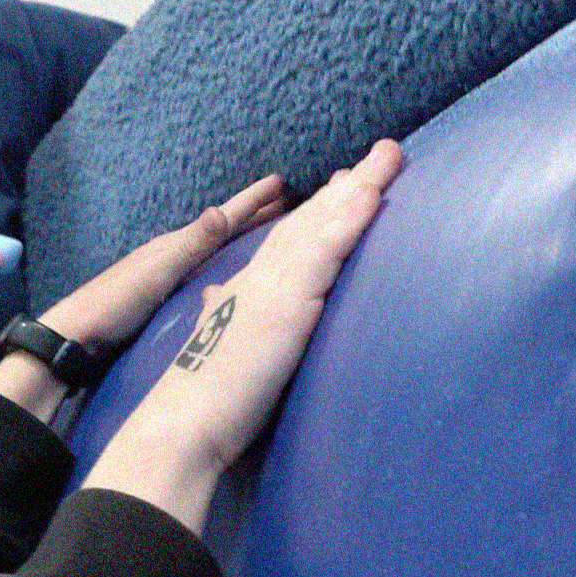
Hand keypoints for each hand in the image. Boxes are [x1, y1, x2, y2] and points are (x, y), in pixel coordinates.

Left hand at [0, 174, 287, 419]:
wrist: (77, 335)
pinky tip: (227, 271)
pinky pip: (205, 270)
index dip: (252, 202)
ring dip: (241, 238)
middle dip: (252, 215)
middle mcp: (174, 254)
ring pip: (215, 249)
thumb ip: (190, 245)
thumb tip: (221, 211)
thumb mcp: (157, 272)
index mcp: (176, 245)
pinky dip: (224, 262)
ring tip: (264, 230)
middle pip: (222, 229)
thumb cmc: (116, 303)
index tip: (282, 183)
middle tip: (285, 200)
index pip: (224, 218)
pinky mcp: (163, 296)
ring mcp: (167, 274)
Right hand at [82, 139, 401, 531]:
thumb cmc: (202, 400)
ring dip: (359, 187)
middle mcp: (259, 279)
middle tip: (381, 155)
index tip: (345, 186)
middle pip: (310, 221)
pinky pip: (325, 251)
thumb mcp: (219, 348)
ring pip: (321, 225)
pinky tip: (372, 194)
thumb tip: (217, 296)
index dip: (320, 212)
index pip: (289, 243)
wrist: (184, 421)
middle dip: (347, 186)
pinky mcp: (286, 303)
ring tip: (391, 155)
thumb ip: (221, 315)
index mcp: (245, 292)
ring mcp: (272, 287)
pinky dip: (349, 220)